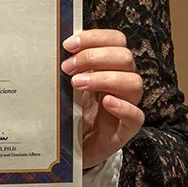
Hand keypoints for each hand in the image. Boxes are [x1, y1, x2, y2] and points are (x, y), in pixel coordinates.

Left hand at [62, 28, 143, 168]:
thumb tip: (51, 46)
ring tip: (77, 83)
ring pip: (133, 83)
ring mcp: (128, 105)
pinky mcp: (127, 129)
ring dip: (104, 78)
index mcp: (111, 66)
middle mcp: (123, 82)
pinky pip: (136, 115)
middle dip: (94, 58)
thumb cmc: (70, 112)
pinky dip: (123, 106)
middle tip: (67, 67)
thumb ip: (67, 67)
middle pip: (125, 57)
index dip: (95, 38)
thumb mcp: (66, 86)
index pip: (116, 40)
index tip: (68, 45)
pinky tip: (106, 102)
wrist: (71, 149)